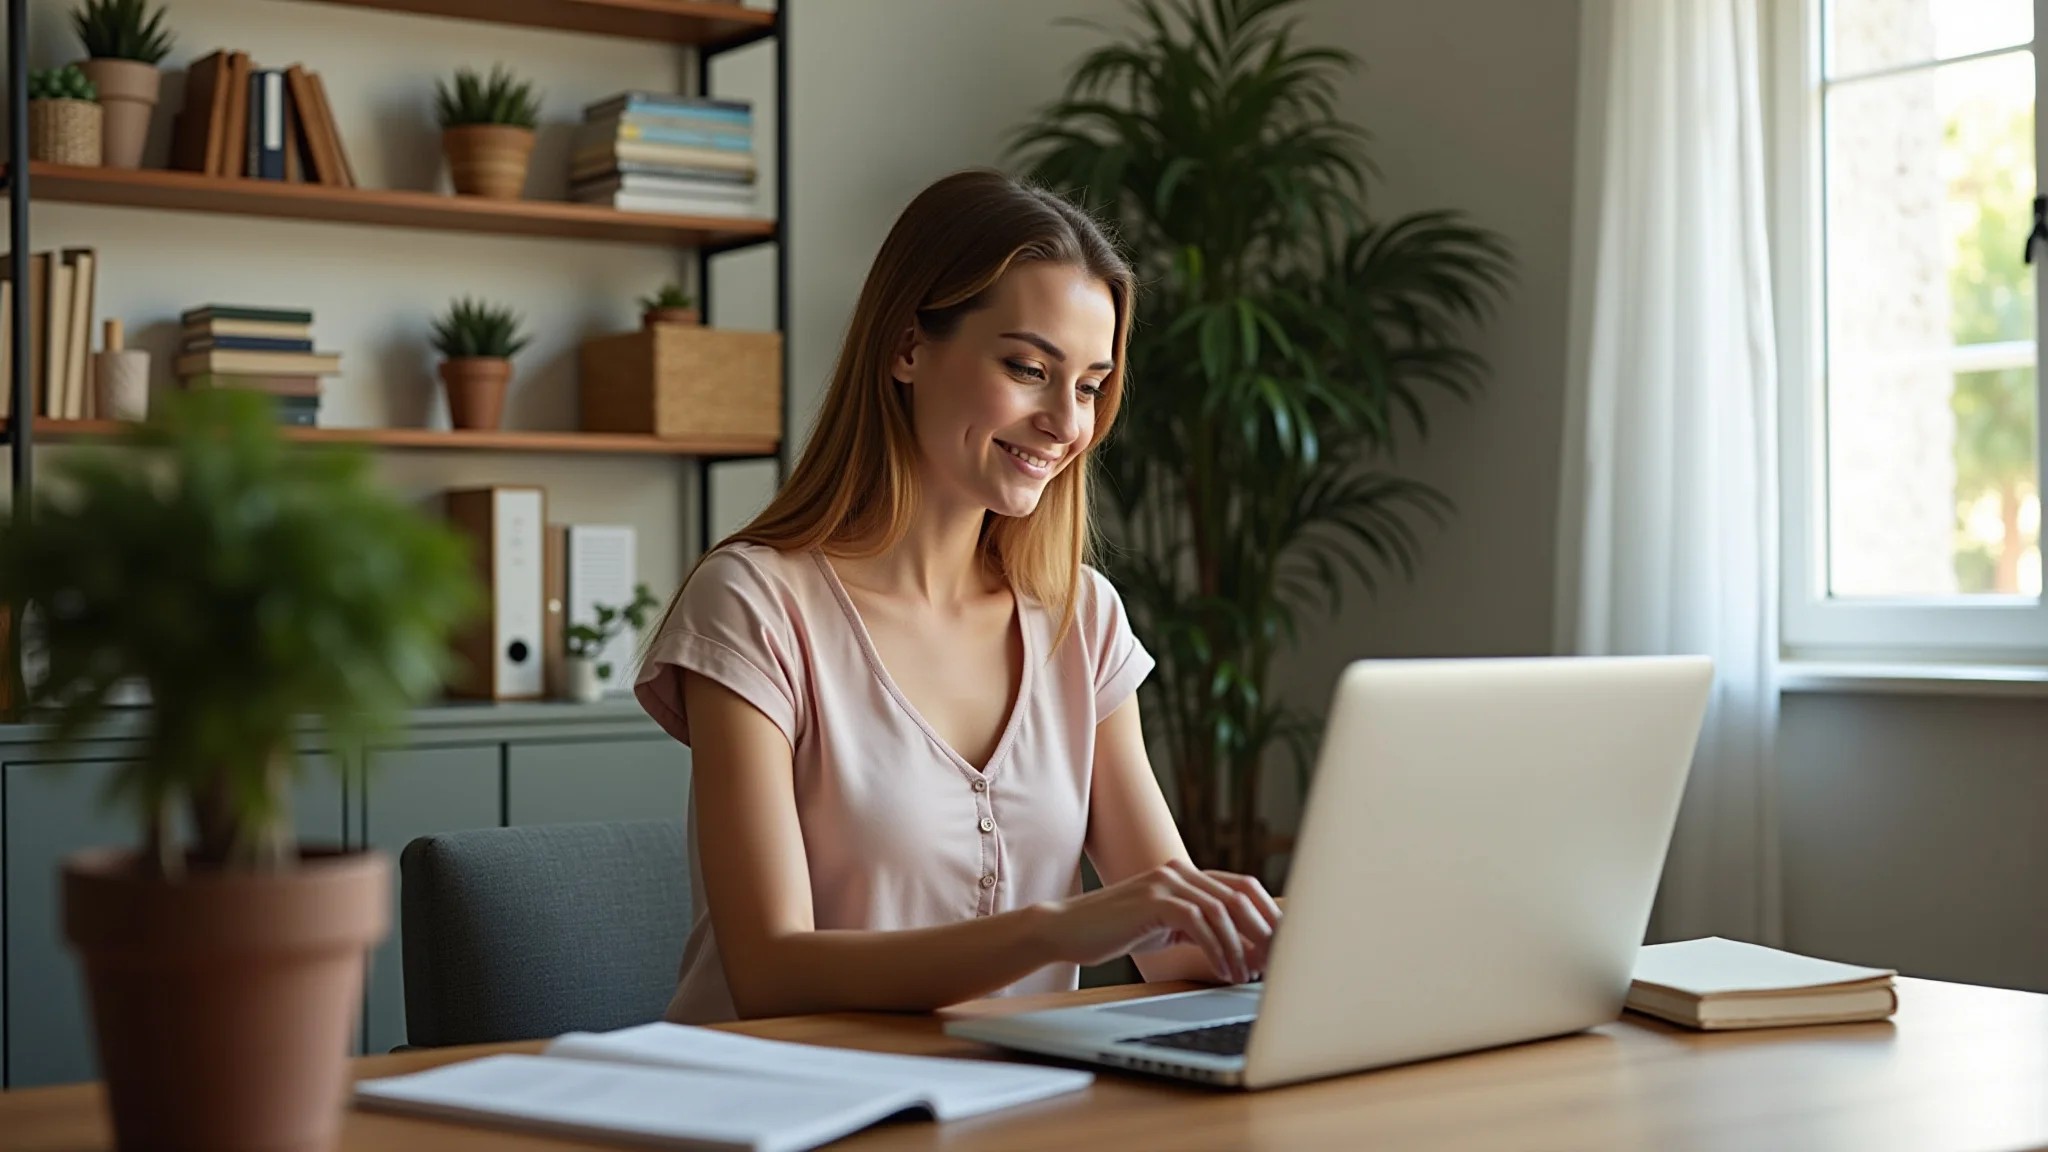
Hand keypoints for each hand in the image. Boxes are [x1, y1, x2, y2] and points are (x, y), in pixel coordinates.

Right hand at [1041, 859, 1280, 984]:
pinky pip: (1198, 922)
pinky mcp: (1153, 899)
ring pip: (1223, 909)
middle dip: (1264, 930)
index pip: (1243, 886)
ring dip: (1242, 946)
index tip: (1284, 943)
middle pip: (1240, 894)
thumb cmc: (1116, 933)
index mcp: (1186, 874)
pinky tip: (1223, 970)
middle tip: (1277, 962)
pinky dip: (1217, 948)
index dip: (1269, 913)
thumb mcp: (1165, 928)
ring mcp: (1165, 882)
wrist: (1068, 929)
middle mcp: (1179, 870)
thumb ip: (1198, 928)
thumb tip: (1243, 951)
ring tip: (1247, 974)